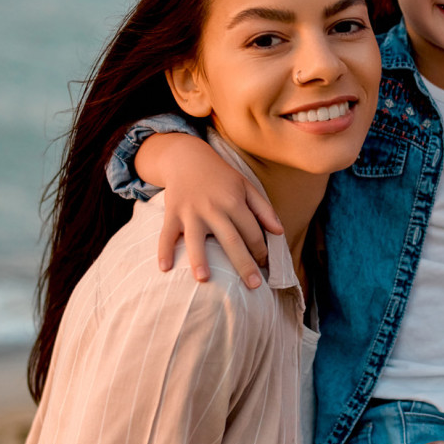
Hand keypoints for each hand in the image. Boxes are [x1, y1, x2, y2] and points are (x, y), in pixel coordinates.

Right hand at [138, 133, 283, 287]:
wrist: (187, 158)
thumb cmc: (221, 176)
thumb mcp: (246, 186)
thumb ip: (264, 209)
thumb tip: (280, 232)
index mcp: (234, 201)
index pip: (252, 232)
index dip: (261, 250)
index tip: (265, 265)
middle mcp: (213, 208)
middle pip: (231, 240)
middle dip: (244, 264)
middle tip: (254, 286)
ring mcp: (191, 211)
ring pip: (195, 239)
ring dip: (198, 259)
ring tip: (204, 280)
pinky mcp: (172, 213)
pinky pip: (166, 234)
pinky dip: (163, 250)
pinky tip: (164, 268)